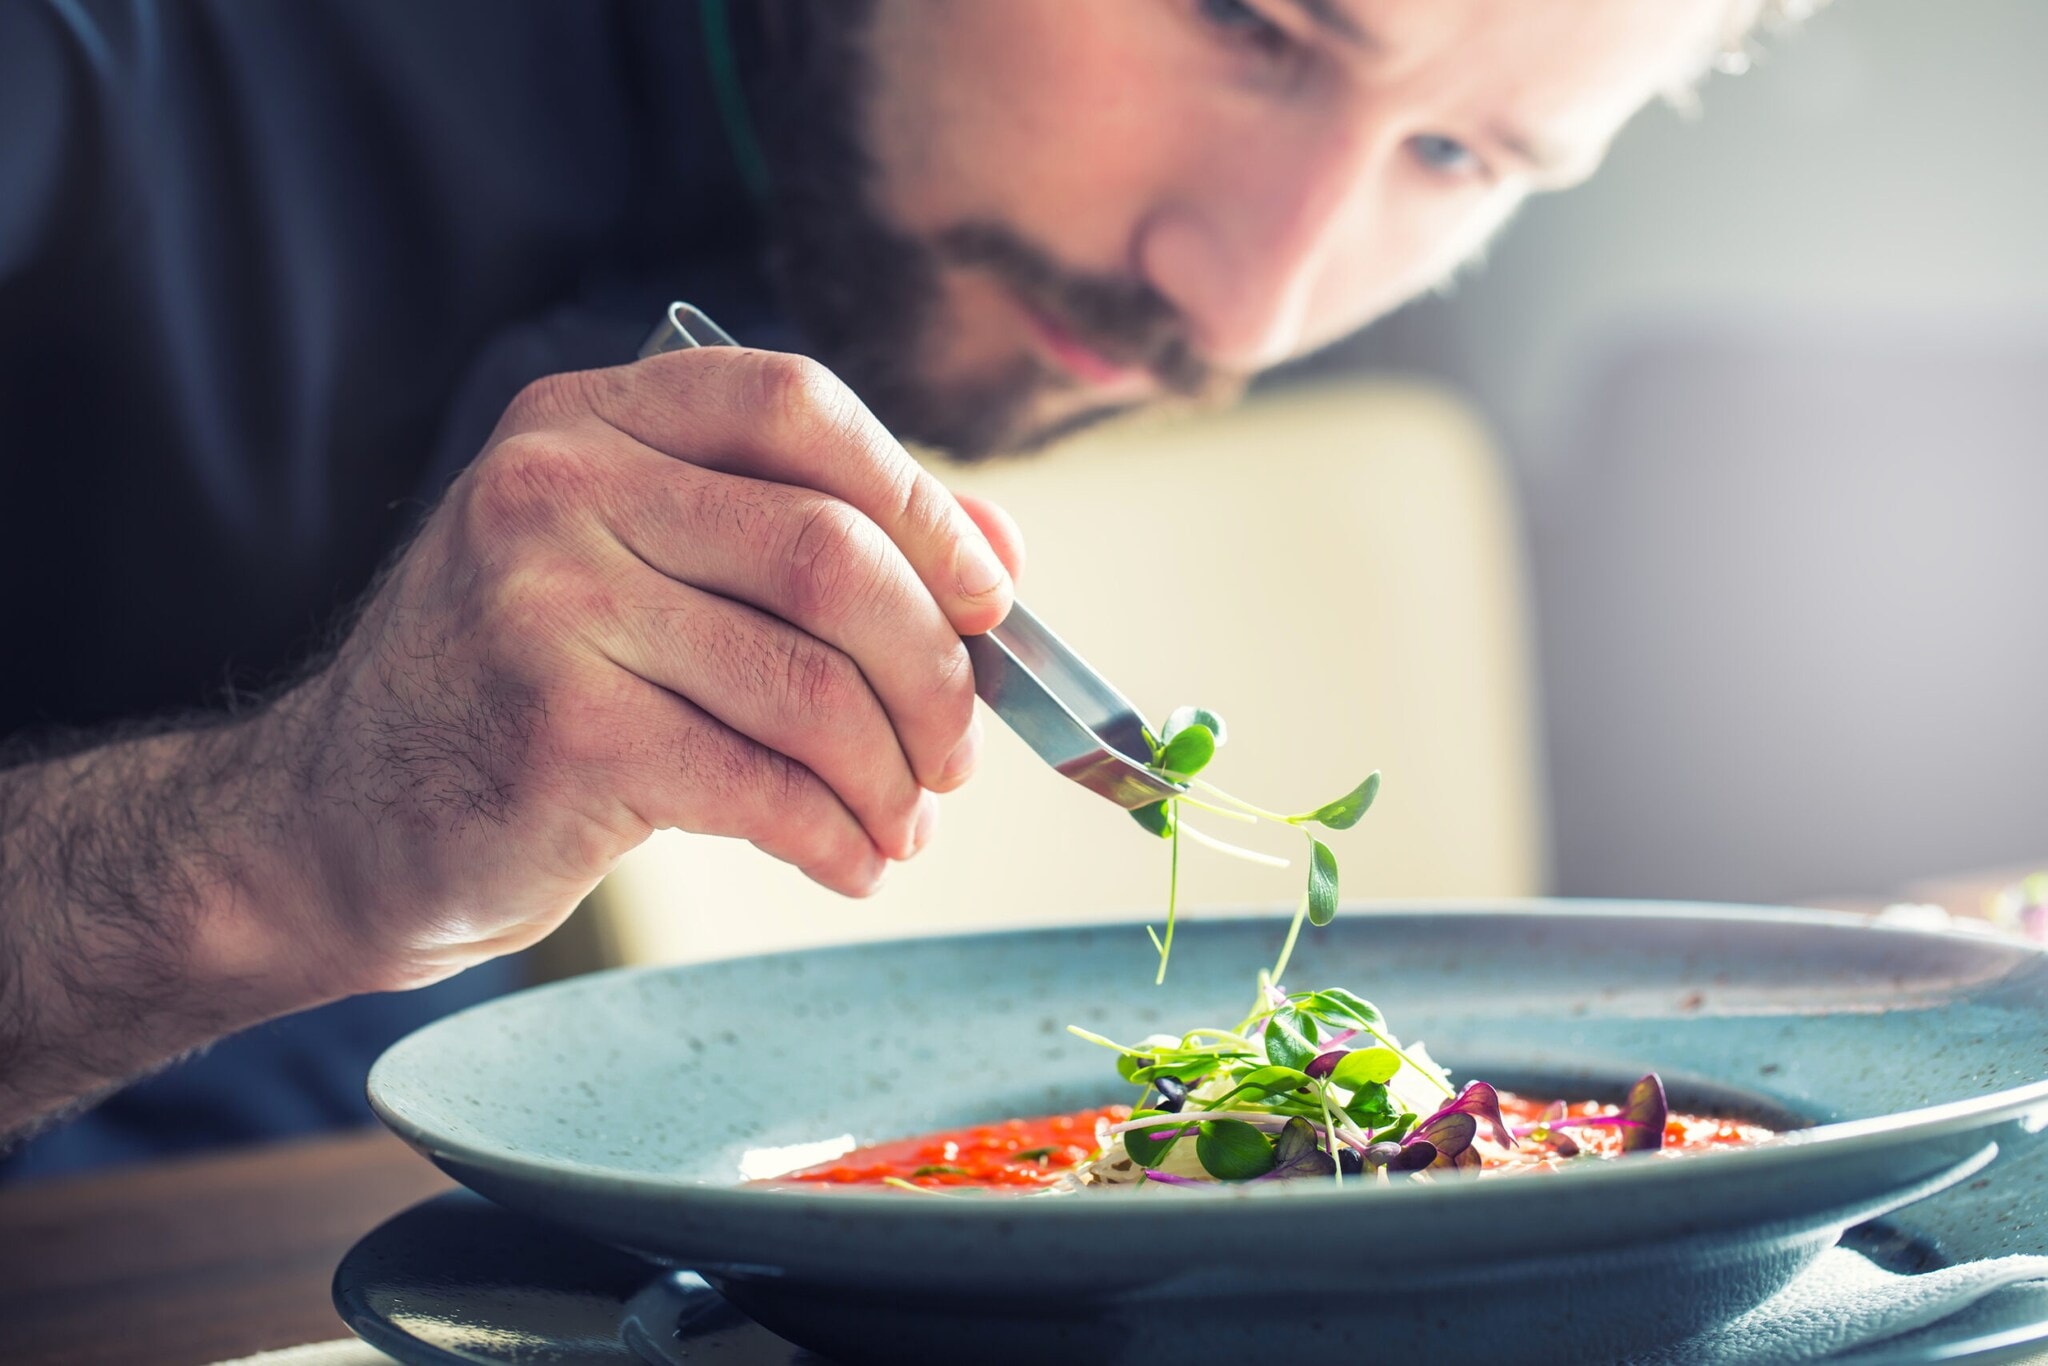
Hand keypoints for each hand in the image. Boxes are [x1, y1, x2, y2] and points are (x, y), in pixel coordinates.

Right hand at [266, 348, 1023, 992]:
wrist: (342, 818)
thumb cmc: (528, 690)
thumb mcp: (646, 573)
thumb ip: (810, 539)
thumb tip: (1001, 553)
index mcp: (591, 418)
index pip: (798, 406)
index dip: (923, 500)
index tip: (987, 598)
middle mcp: (556, 487)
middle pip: (830, 554)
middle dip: (933, 671)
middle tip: (957, 752)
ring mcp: (545, 605)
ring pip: (810, 683)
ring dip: (892, 775)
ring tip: (903, 825)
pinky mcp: (556, 733)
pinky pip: (761, 785)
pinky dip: (836, 837)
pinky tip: (849, 862)